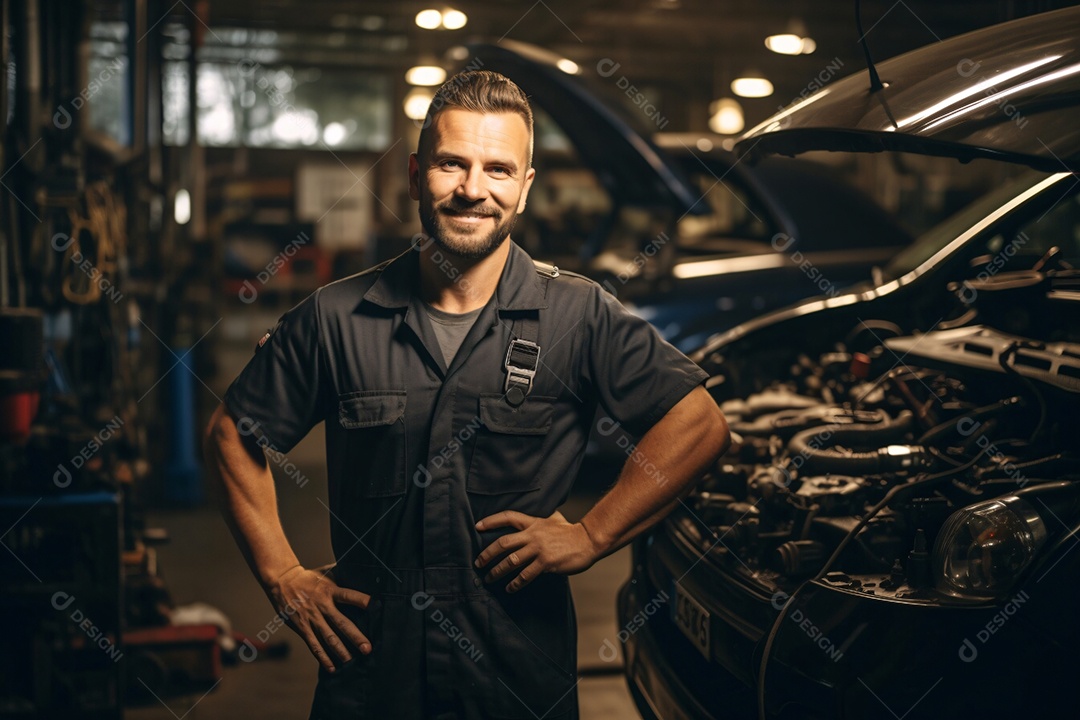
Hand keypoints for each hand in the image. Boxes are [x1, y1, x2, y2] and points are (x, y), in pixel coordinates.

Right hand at [265, 564, 371, 671]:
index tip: (376, 607)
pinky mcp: (302, 628)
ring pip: (328, 637)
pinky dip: (323, 657)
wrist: (282, 581)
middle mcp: (322, 605)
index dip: (362, 600)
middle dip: (355, 636)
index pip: (349, 595)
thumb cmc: (309, 577)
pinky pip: (314, 645)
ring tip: (352, 661)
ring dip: (340, 651)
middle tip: (367, 648)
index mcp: (330, 590)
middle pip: (341, 622)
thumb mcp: (326, 572)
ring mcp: (311, 618)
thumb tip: (362, 570)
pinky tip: (332, 667)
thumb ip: (343, 575)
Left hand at [474, 510, 600, 592]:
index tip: (477, 527)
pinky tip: (510, 588)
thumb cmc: (571, 531)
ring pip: (511, 561)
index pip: (508, 517)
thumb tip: (531, 518)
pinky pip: (526, 575)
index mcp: (533, 522)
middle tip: (478, 563)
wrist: (588, 540)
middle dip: (487, 554)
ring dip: (497, 571)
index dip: (491, 521)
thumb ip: (540, 519)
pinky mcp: (546, 563)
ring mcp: (539, 549)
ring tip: (489, 578)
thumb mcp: (554, 518)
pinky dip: (516, 583)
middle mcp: (533, 535)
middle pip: (503, 543)